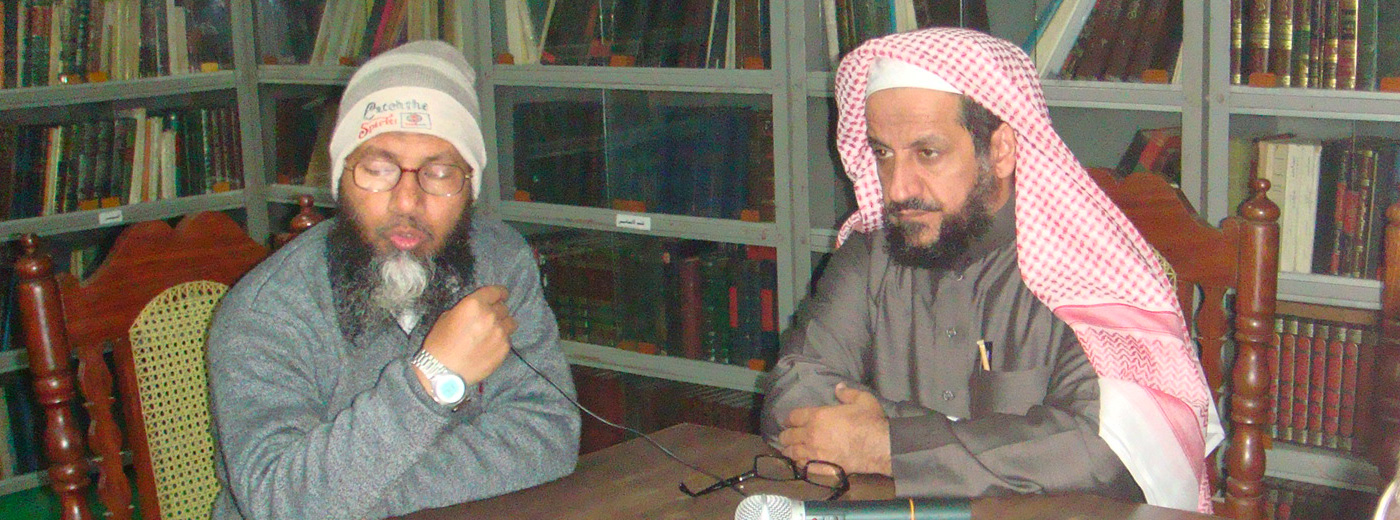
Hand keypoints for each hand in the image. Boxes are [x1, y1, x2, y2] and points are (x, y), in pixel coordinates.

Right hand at [419, 285, 516, 386]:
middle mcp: (490, 316)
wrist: (442, 372)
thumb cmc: (439, 344)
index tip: (502, 295)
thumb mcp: (447, 317)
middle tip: (488, 320)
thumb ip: (466, 309)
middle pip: (503, 308)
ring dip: (503, 325)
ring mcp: (499, 333)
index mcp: (474, 304)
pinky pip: (508, 339)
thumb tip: (477, 310)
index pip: (495, 292)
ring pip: (510, 322)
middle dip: (497, 311)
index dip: (500, 293)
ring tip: (493, 333)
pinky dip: (501, 340)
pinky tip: (490, 346)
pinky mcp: (504, 349)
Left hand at [777, 383, 891, 475]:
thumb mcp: (862, 399)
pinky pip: (803, 467)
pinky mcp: (821, 468)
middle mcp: (811, 435)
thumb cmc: (869, 421)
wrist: (878, 446)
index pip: (794, 416)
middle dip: (785, 435)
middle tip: (785, 436)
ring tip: (788, 450)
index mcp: (817, 416)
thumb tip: (838, 387)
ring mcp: (814, 453)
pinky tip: (799, 463)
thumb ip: (847, 393)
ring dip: (789, 450)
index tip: (788, 421)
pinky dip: (799, 464)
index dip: (789, 418)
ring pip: (792, 453)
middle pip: (789, 436)